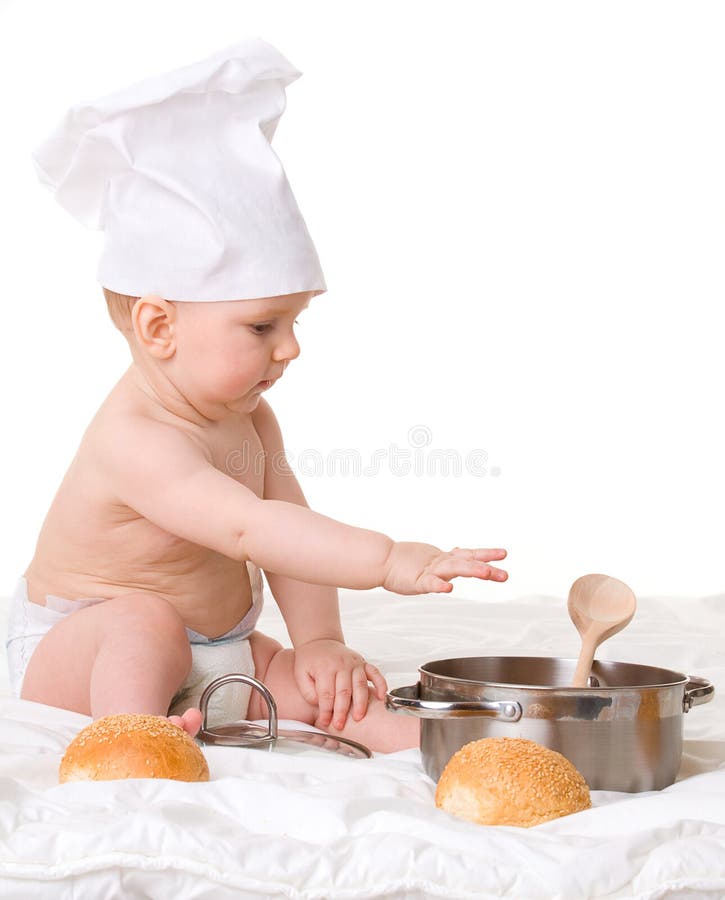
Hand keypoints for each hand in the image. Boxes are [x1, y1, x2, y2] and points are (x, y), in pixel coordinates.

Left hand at [293, 639, 386, 729]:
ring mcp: (354, 663)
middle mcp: (341, 664)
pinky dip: (380, 684)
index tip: (325, 722)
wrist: (319, 641)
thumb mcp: (301, 674)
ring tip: (358, 717)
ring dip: (360, 702)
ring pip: (360, 684)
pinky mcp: (363, 662)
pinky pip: (375, 672)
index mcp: (324, 667)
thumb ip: (308, 691)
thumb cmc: (310, 659)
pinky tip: (381, 696)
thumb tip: (320, 705)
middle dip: (342, 711)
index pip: (326, 694)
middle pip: (344, 691)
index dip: (326, 710)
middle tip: (340, 725)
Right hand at [382, 543, 507, 594]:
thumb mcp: (431, 562)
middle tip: (505, 575)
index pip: (470, 556)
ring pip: (455, 569)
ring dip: (472, 570)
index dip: (486, 554)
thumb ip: (446, 561)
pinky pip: (431, 584)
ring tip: (487, 573)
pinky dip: (440, 585)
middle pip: (468, 563)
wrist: (383, 560)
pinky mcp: (418, 581)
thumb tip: (460, 555)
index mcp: (445, 560)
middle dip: (487, 568)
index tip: (504, 553)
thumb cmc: (405, 563)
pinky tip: (449, 588)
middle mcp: (442, 563)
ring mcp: (431, 571)